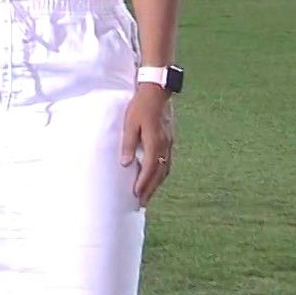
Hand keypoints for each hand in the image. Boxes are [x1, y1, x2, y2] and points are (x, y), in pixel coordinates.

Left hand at [120, 84, 174, 206]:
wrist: (157, 91)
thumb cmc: (140, 106)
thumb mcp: (130, 123)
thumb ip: (128, 143)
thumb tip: (125, 163)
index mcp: (155, 142)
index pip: (150, 168)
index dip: (144, 183)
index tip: (137, 195)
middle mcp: (165, 146)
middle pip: (159, 173)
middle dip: (151, 189)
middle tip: (143, 203)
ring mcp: (169, 143)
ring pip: (165, 169)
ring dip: (157, 183)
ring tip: (149, 194)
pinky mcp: (170, 140)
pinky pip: (167, 162)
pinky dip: (162, 173)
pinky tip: (156, 177)